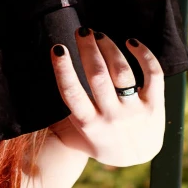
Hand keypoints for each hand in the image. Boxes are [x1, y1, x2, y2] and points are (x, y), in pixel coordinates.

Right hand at [49, 31, 165, 166]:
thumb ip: (61, 116)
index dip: (64, 70)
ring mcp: (135, 112)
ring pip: (122, 72)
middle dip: (88, 49)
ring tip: (98, 35)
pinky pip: (153, 74)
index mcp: (88, 125)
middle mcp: (111, 118)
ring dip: (109, 48)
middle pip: (97, 77)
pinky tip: (130, 42)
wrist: (139, 156)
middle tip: (81, 31)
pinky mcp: (155, 105)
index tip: (58, 49)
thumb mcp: (77, 135)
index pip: (72, 94)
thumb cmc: (101, 138)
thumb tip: (33, 93)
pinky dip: (143, 54)